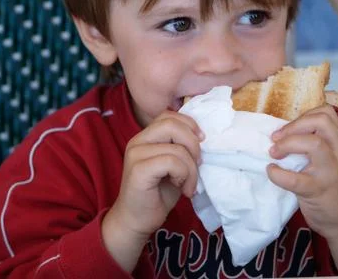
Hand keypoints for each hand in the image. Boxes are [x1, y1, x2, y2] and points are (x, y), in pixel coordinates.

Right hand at [102, 110, 202, 271]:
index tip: (202, 142)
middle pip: (172, 124)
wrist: (136, 221)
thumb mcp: (174, 165)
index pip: (169, 116)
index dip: (190, 125)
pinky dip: (184, 175)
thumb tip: (202, 136)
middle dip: (193, 144)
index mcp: (145, 137)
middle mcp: (137, 141)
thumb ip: (181, 147)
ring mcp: (135, 154)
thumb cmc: (157, 194)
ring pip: (176, 148)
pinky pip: (171, 162)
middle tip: (198, 165)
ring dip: (191, 168)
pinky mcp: (138, 170)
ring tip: (189, 185)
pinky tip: (182, 189)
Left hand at [267, 105, 337, 273]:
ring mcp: (330, 172)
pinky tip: (271, 171)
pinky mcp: (317, 191)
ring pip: (313, 144)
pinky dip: (277, 173)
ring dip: (287, 144)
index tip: (289, 128)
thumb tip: (285, 130)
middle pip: (322, 122)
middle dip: (294, 125)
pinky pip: (294, 179)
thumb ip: (319, 143)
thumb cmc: (333, 187)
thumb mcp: (334, 160)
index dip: (304, 115)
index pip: (327, 113)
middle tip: (277, 138)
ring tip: (274, 153)